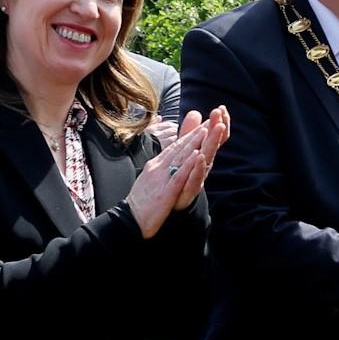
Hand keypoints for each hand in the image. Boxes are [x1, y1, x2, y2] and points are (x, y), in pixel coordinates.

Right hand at [128, 107, 226, 237]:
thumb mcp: (149, 179)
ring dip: (194, 143)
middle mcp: (158, 167)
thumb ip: (159, 168)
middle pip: (179, 148)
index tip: (203, 124)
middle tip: (210, 120)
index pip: (175, 147)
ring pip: (180, 157)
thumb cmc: (140, 202)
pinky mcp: (165, 192)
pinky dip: (188, 165)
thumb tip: (167, 159)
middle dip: (195, 133)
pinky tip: (198, 155)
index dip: (190, 135)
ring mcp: (161, 178)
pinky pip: (178, 176)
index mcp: (156, 165)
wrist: (129, 219)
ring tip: (206, 130)